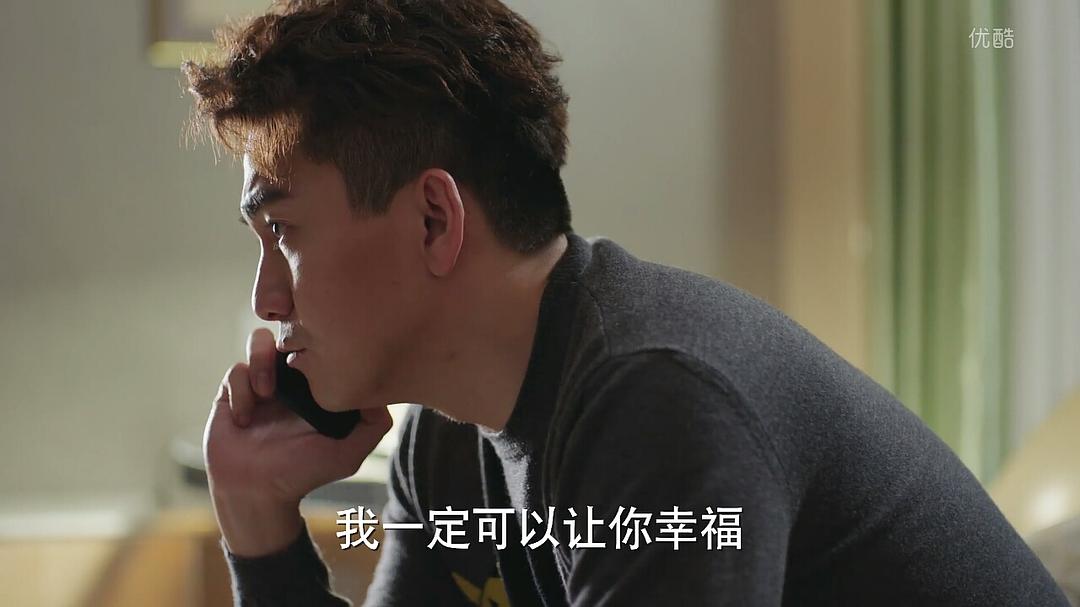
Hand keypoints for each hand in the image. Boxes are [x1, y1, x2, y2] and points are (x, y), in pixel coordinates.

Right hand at [203, 327, 392, 554]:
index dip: (322, 340)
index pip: (322, 344)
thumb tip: (383, 391)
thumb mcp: (350, 452)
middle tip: (293, 365)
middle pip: (291, 332)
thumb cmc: (305, 473)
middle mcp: (291, 378)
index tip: (323, 356)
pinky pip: (236, 371)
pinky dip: (241, 391)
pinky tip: (246, 419)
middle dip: (290, 340)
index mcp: (318, 385)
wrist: (258, 493)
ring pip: (259, 341)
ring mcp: (261, 382)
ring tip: (267, 394)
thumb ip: (374, 424)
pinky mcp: (233, 392)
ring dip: (262, 362)